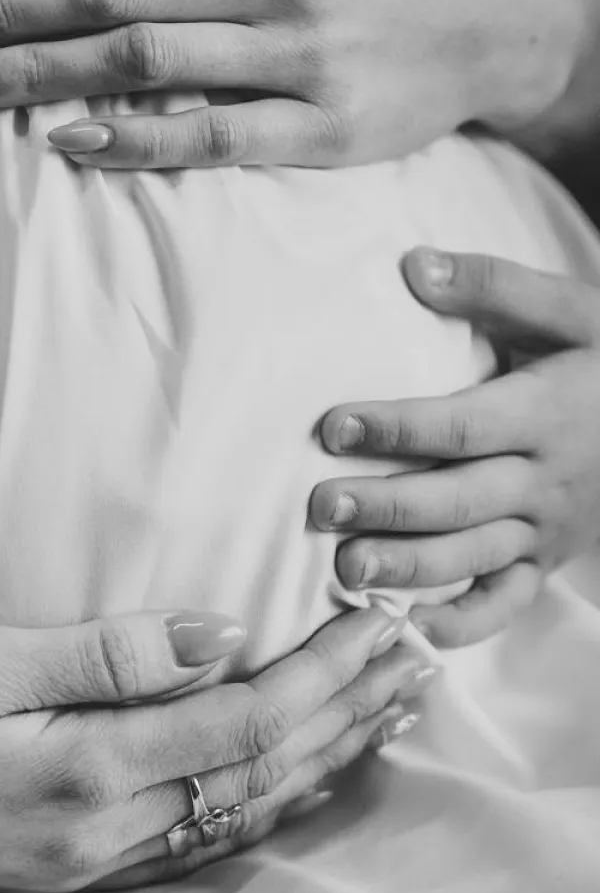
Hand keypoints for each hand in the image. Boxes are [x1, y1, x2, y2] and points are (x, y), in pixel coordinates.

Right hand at [0, 606, 429, 892]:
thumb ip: (104, 654)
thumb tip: (216, 633)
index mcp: (89, 768)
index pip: (245, 716)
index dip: (324, 669)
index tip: (382, 618)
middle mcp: (106, 825)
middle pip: (263, 766)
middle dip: (349, 710)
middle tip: (419, 656)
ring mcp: (92, 853)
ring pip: (244, 807)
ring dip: (324, 756)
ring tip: (387, 713)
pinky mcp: (72, 857)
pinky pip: (204, 832)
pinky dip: (267, 795)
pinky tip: (292, 775)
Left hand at [310, 248, 599, 646]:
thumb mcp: (571, 310)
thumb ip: (494, 286)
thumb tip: (412, 265)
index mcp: (547, 413)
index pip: (463, 426)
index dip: (397, 428)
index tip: (332, 426)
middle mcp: (547, 480)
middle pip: (458, 499)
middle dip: (387, 506)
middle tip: (321, 506)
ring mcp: (548, 529)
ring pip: (474, 555)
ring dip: (409, 566)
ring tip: (345, 569)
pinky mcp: (549, 561)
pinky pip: (508, 602)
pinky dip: (464, 622)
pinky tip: (412, 627)